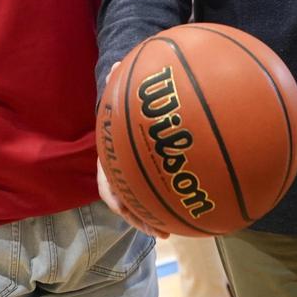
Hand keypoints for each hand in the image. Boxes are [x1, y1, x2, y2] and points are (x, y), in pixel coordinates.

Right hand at [96, 61, 166, 238]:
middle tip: (160, 231)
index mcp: (110, 155)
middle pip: (126, 202)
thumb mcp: (120, 88)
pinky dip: (169, 202)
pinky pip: (157, 192)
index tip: (125, 209)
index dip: (116, 197)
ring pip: (140, 203)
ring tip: (172, 231)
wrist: (125, 105)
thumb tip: (115, 65)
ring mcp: (134, 174)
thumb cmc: (123, 99)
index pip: (106, 183)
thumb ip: (117, 80)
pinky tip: (190, 207)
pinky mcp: (150, 173)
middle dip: (141, 218)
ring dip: (154, 218)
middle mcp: (121, 170)